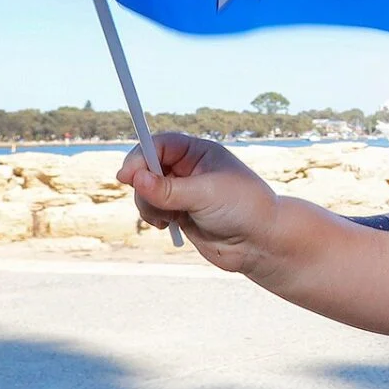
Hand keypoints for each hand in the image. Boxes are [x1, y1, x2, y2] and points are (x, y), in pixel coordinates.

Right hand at [116, 133, 278, 272]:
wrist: (261, 243)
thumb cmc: (243, 209)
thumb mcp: (205, 195)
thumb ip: (168, 189)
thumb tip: (134, 178)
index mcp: (199, 152)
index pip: (160, 145)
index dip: (140, 156)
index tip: (127, 175)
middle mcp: (189, 168)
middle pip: (147, 166)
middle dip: (142, 184)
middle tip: (149, 201)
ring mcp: (183, 191)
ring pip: (146, 190)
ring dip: (147, 203)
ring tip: (164, 218)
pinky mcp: (180, 213)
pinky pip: (152, 209)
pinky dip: (152, 216)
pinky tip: (166, 225)